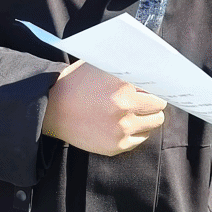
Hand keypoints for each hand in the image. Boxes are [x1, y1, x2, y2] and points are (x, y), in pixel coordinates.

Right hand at [42, 61, 164, 155]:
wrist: (52, 108)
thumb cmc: (77, 83)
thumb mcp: (100, 66)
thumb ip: (126, 67)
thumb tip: (153, 67)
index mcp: (122, 85)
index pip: (158, 86)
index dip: (153, 85)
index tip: (151, 86)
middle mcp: (124, 108)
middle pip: (159, 105)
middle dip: (152, 100)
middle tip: (140, 98)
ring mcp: (121, 129)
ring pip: (155, 122)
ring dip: (147, 116)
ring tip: (131, 111)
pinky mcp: (116, 145)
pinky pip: (141, 138)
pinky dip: (137, 130)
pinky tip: (122, 123)